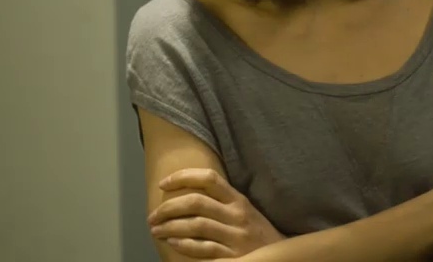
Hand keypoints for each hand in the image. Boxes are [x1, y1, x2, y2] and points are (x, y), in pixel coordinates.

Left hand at [148, 168, 284, 258]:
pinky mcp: (233, 256)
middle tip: (153, 215)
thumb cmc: (257, 233)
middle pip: (197, 202)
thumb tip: (187, 193)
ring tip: (156, 230)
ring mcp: (236, 236)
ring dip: (170, 227)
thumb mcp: (245, 211)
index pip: (210, 178)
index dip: (183, 177)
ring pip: (196, 225)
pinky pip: (204, 248)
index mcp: (239, 200)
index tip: (164, 183)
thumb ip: (223, 201)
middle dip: (168, 207)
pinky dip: (185, 245)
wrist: (279, 256)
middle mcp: (238, 215)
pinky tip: (173, 243)